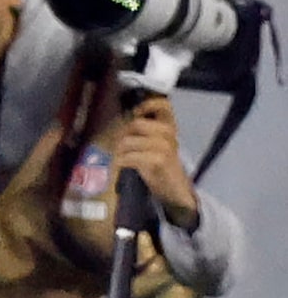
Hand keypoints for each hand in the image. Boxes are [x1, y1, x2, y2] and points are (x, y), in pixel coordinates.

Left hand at [114, 96, 200, 228]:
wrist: (177, 192)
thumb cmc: (162, 168)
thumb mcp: (155, 147)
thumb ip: (144, 134)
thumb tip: (122, 123)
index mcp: (169, 129)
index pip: (165, 106)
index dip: (149, 104)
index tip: (137, 112)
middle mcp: (169, 135)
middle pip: (137, 124)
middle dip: (123, 135)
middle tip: (120, 146)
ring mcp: (165, 148)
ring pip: (129, 141)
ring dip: (119, 151)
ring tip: (120, 158)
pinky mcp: (159, 161)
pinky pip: (131, 156)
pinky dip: (122, 161)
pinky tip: (122, 166)